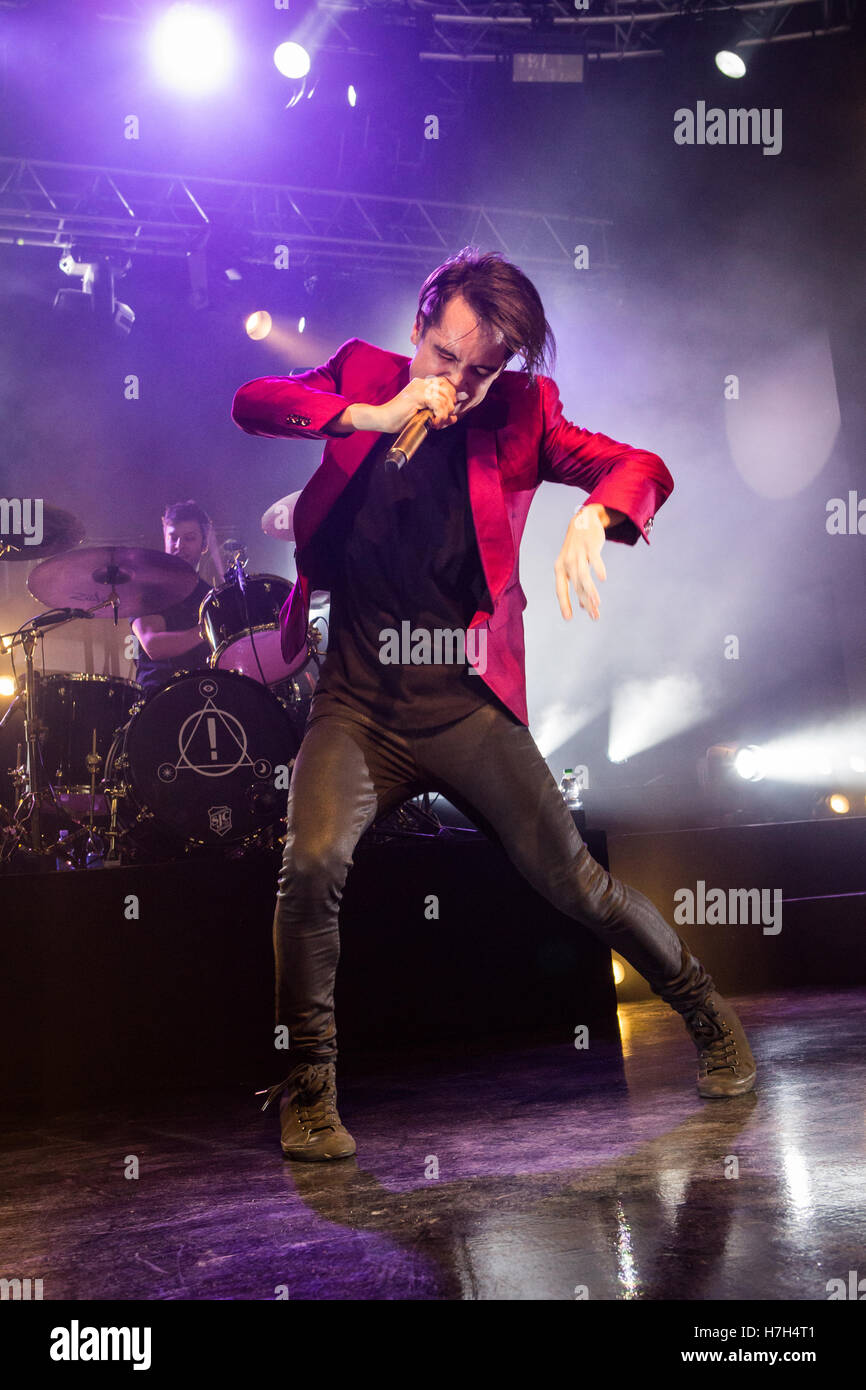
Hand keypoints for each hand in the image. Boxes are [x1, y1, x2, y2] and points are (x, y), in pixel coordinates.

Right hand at [366, 375, 457, 433]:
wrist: (382, 419)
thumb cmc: (399, 419)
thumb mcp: (424, 417)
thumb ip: (439, 415)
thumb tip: (454, 418)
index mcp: (421, 384)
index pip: (445, 383)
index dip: (451, 396)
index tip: (450, 411)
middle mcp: (421, 382)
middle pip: (448, 388)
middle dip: (450, 406)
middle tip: (443, 419)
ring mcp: (419, 387)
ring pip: (444, 397)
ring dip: (445, 413)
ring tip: (437, 423)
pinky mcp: (417, 395)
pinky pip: (438, 404)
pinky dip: (440, 416)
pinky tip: (433, 423)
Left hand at [554, 506, 606, 621]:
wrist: (582, 520)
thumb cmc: (577, 548)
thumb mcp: (573, 565)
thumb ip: (577, 585)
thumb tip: (583, 606)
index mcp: (560, 568)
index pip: (560, 590)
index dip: (564, 604)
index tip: (568, 618)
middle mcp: (567, 562)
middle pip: (576, 586)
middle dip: (585, 602)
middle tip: (594, 616)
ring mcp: (578, 554)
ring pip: (583, 576)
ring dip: (590, 591)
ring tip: (597, 604)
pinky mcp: (590, 546)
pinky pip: (594, 559)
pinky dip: (598, 568)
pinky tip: (603, 579)